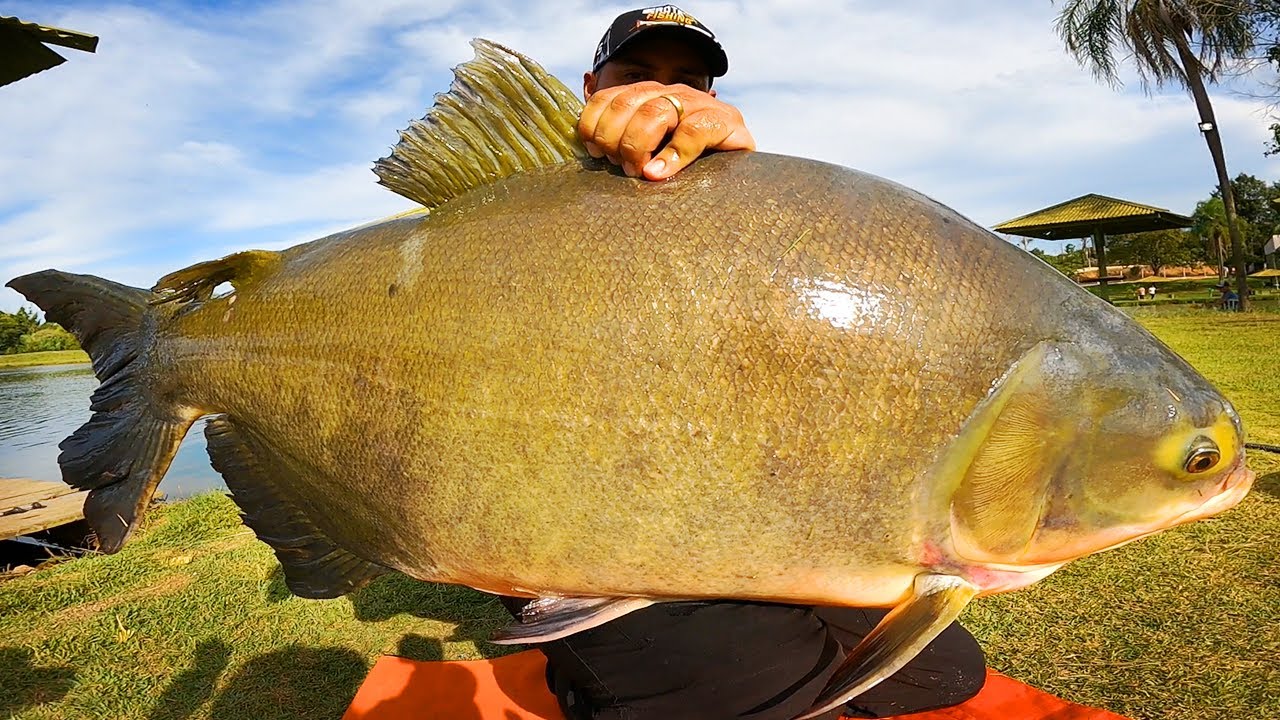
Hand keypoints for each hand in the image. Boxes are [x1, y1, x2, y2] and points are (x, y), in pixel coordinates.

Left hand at [578, 81, 754, 180]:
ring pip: (655, 113)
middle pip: (627, 104)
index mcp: (649, 96)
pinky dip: (671, 156)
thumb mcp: (651, 153)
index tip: (594, 153)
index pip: (609, 97)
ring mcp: (698, 104)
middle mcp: (671, 93)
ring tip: (638, 172)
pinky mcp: (725, 122)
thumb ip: (625, 146)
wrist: (742, 174)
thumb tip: (592, 155)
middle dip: (614, 138)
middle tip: (620, 167)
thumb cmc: (689, 167)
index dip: (594, 124)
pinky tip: (658, 173)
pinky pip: (691, 132)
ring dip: (637, 145)